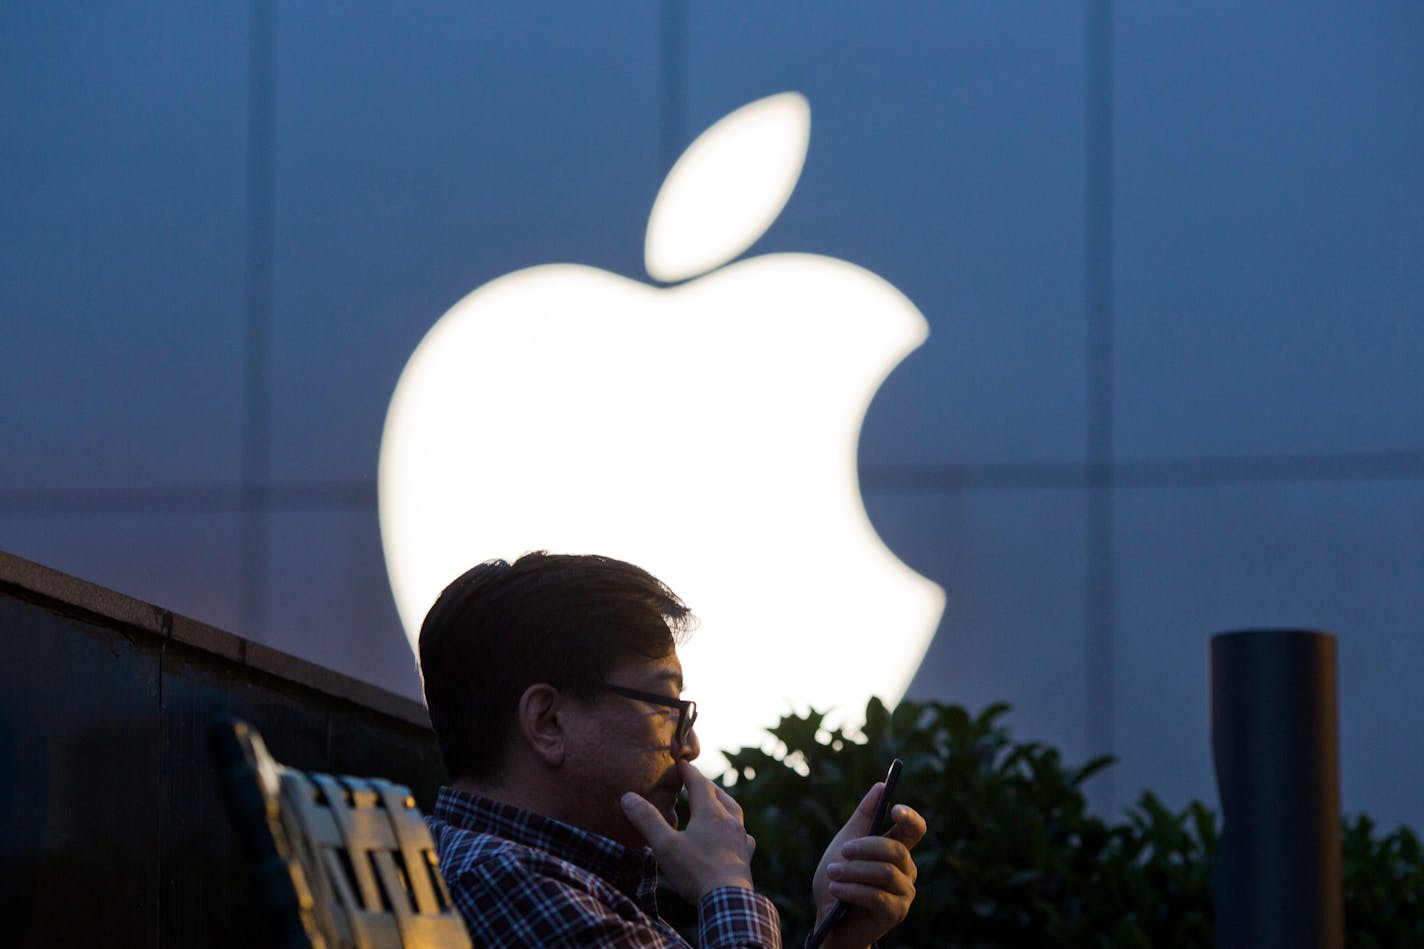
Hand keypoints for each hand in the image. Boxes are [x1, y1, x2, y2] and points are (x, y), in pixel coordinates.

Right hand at [620, 759, 756, 902]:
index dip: (689, 772)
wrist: (728, 900)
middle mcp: (729, 821)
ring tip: (718, 802)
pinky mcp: (746, 857)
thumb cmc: (695, 871)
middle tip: (697, 781)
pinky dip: (737, 830)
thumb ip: (647, 820)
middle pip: (719, 795)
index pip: (699, 784)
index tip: (681, 762)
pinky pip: (744, 836)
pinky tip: (737, 836)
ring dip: (724, 803)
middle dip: (707, 786)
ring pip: (734, 812)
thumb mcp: (665, 845)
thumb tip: (627, 796)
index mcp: (710, 813)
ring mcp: (740, 839)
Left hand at [811, 782, 925, 948]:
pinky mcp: (895, 913)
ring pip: (886, 873)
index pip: (914, 829)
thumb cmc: (839, 879)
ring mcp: (904, 893)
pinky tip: (836, 889)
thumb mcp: (845, 843)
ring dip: (854, 871)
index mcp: (897, 849)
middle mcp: (907, 870)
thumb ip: (864, 816)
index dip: (909, 817)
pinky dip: (853, 890)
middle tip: (842, 851)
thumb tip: (881, 785)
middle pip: (896, 849)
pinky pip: (877, 896)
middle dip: (866, 847)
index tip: (894, 809)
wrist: (828, 919)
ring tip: (832, 873)